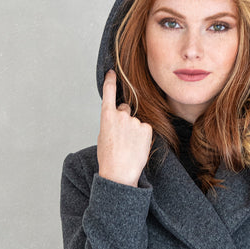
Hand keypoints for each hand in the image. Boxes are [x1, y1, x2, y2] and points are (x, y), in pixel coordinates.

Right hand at [97, 70, 152, 186]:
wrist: (119, 174)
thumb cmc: (109, 159)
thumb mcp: (103, 137)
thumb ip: (110, 123)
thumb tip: (117, 118)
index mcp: (106, 116)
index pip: (109, 92)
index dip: (110, 81)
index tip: (111, 73)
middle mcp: (120, 114)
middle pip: (125, 110)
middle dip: (124, 120)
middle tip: (121, 139)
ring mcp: (134, 121)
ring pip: (136, 121)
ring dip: (134, 131)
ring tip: (128, 148)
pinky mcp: (146, 128)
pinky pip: (145, 129)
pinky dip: (142, 137)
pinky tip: (136, 147)